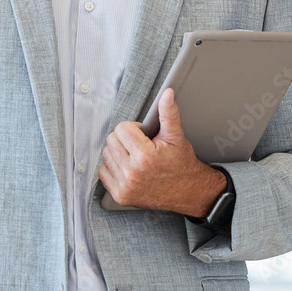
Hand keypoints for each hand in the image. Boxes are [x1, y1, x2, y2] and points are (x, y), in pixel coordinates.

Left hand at [98, 88, 227, 216]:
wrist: (188, 191)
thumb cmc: (181, 164)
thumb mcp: (176, 136)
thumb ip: (168, 113)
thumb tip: (166, 94)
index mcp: (145, 156)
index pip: (122, 128)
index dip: (134, 129)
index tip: (144, 136)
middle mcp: (132, 173)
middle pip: (112, 140)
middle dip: (125, 140)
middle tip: (141, 147)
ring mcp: (125, 186)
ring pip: (106, 155)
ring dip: (118, 153)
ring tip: (135, 158)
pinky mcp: (120, 196)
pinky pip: (103, 172)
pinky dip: (113, 169)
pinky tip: (129, 169)